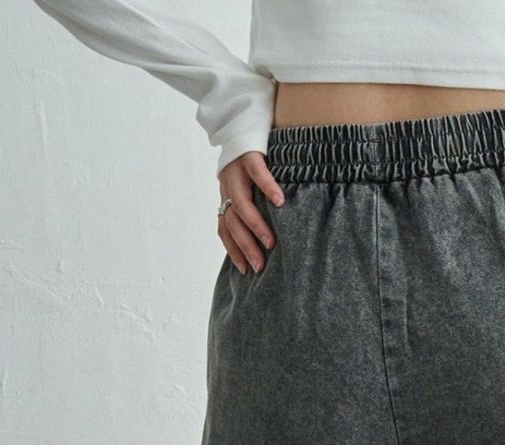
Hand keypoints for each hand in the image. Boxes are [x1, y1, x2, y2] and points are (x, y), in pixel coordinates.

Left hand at [218, 152, 284, 274]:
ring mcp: (236, 169)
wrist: (242, 113)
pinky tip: (280, 203)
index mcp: (226, 194)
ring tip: (270, 243)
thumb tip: (267, 233)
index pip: (225, 228)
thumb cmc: (251, 154)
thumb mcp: (247, 182)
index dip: (233, 250)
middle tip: (259, 266)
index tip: (246, 271)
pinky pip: (257, 173)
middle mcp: (227, 184)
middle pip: (232, 222)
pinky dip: (268, 188)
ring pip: (241, 203)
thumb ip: (253, 203)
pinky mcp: (249, 152)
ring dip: (255, 226)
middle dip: (246, 246)